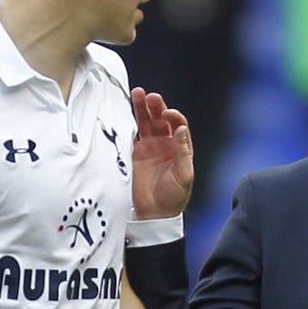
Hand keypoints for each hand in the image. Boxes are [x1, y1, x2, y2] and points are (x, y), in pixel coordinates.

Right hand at [130, 86, 193, 218]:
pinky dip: (126, 124)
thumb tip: (182, 129)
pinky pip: (129, 136)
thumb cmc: (174, 197)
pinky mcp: (133, 155)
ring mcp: (147, 148)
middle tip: (149, 96)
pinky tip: (123, 113)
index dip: (172, 116)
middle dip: (154, 106)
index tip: (166, 114)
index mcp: (179, 146)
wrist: (154, 215)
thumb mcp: (184, 176)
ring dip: (140, 109)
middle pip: (159, 119)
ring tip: (136, 93)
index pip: (177, 124)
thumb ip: (183, 152)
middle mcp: (163, 143)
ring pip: (144, 123)